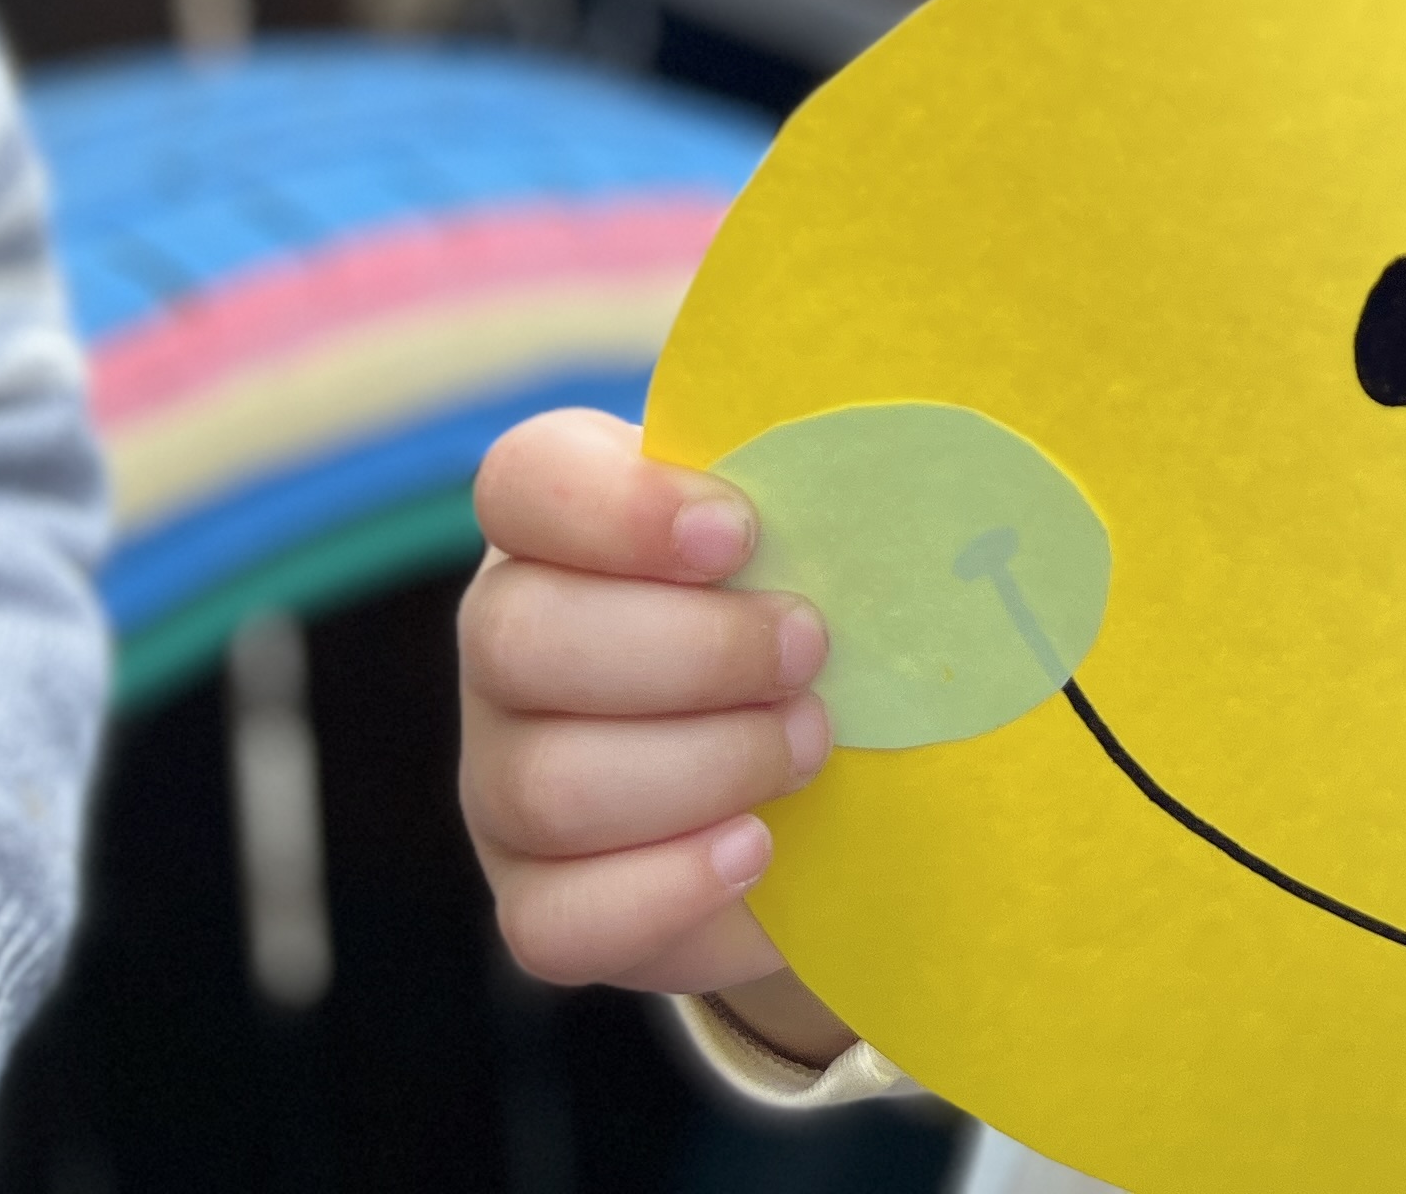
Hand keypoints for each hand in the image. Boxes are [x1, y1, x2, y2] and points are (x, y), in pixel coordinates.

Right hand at [458, 408, 854, 1065]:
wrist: (823, 785)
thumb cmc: (815, 621)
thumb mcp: (817, 542)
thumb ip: (820, 501)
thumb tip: (903, 486)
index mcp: (562, 528)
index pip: (524, 485)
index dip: (617, 508)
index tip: (738, 534)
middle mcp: (507, 647)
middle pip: (519, 640)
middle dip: (694, 652)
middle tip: (811, 652)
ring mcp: (502, 782)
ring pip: (546, 785)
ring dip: (707, 764)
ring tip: (810, 746)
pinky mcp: (535, 901)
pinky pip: (553, 920)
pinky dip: (669, 886)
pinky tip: (755, 848)